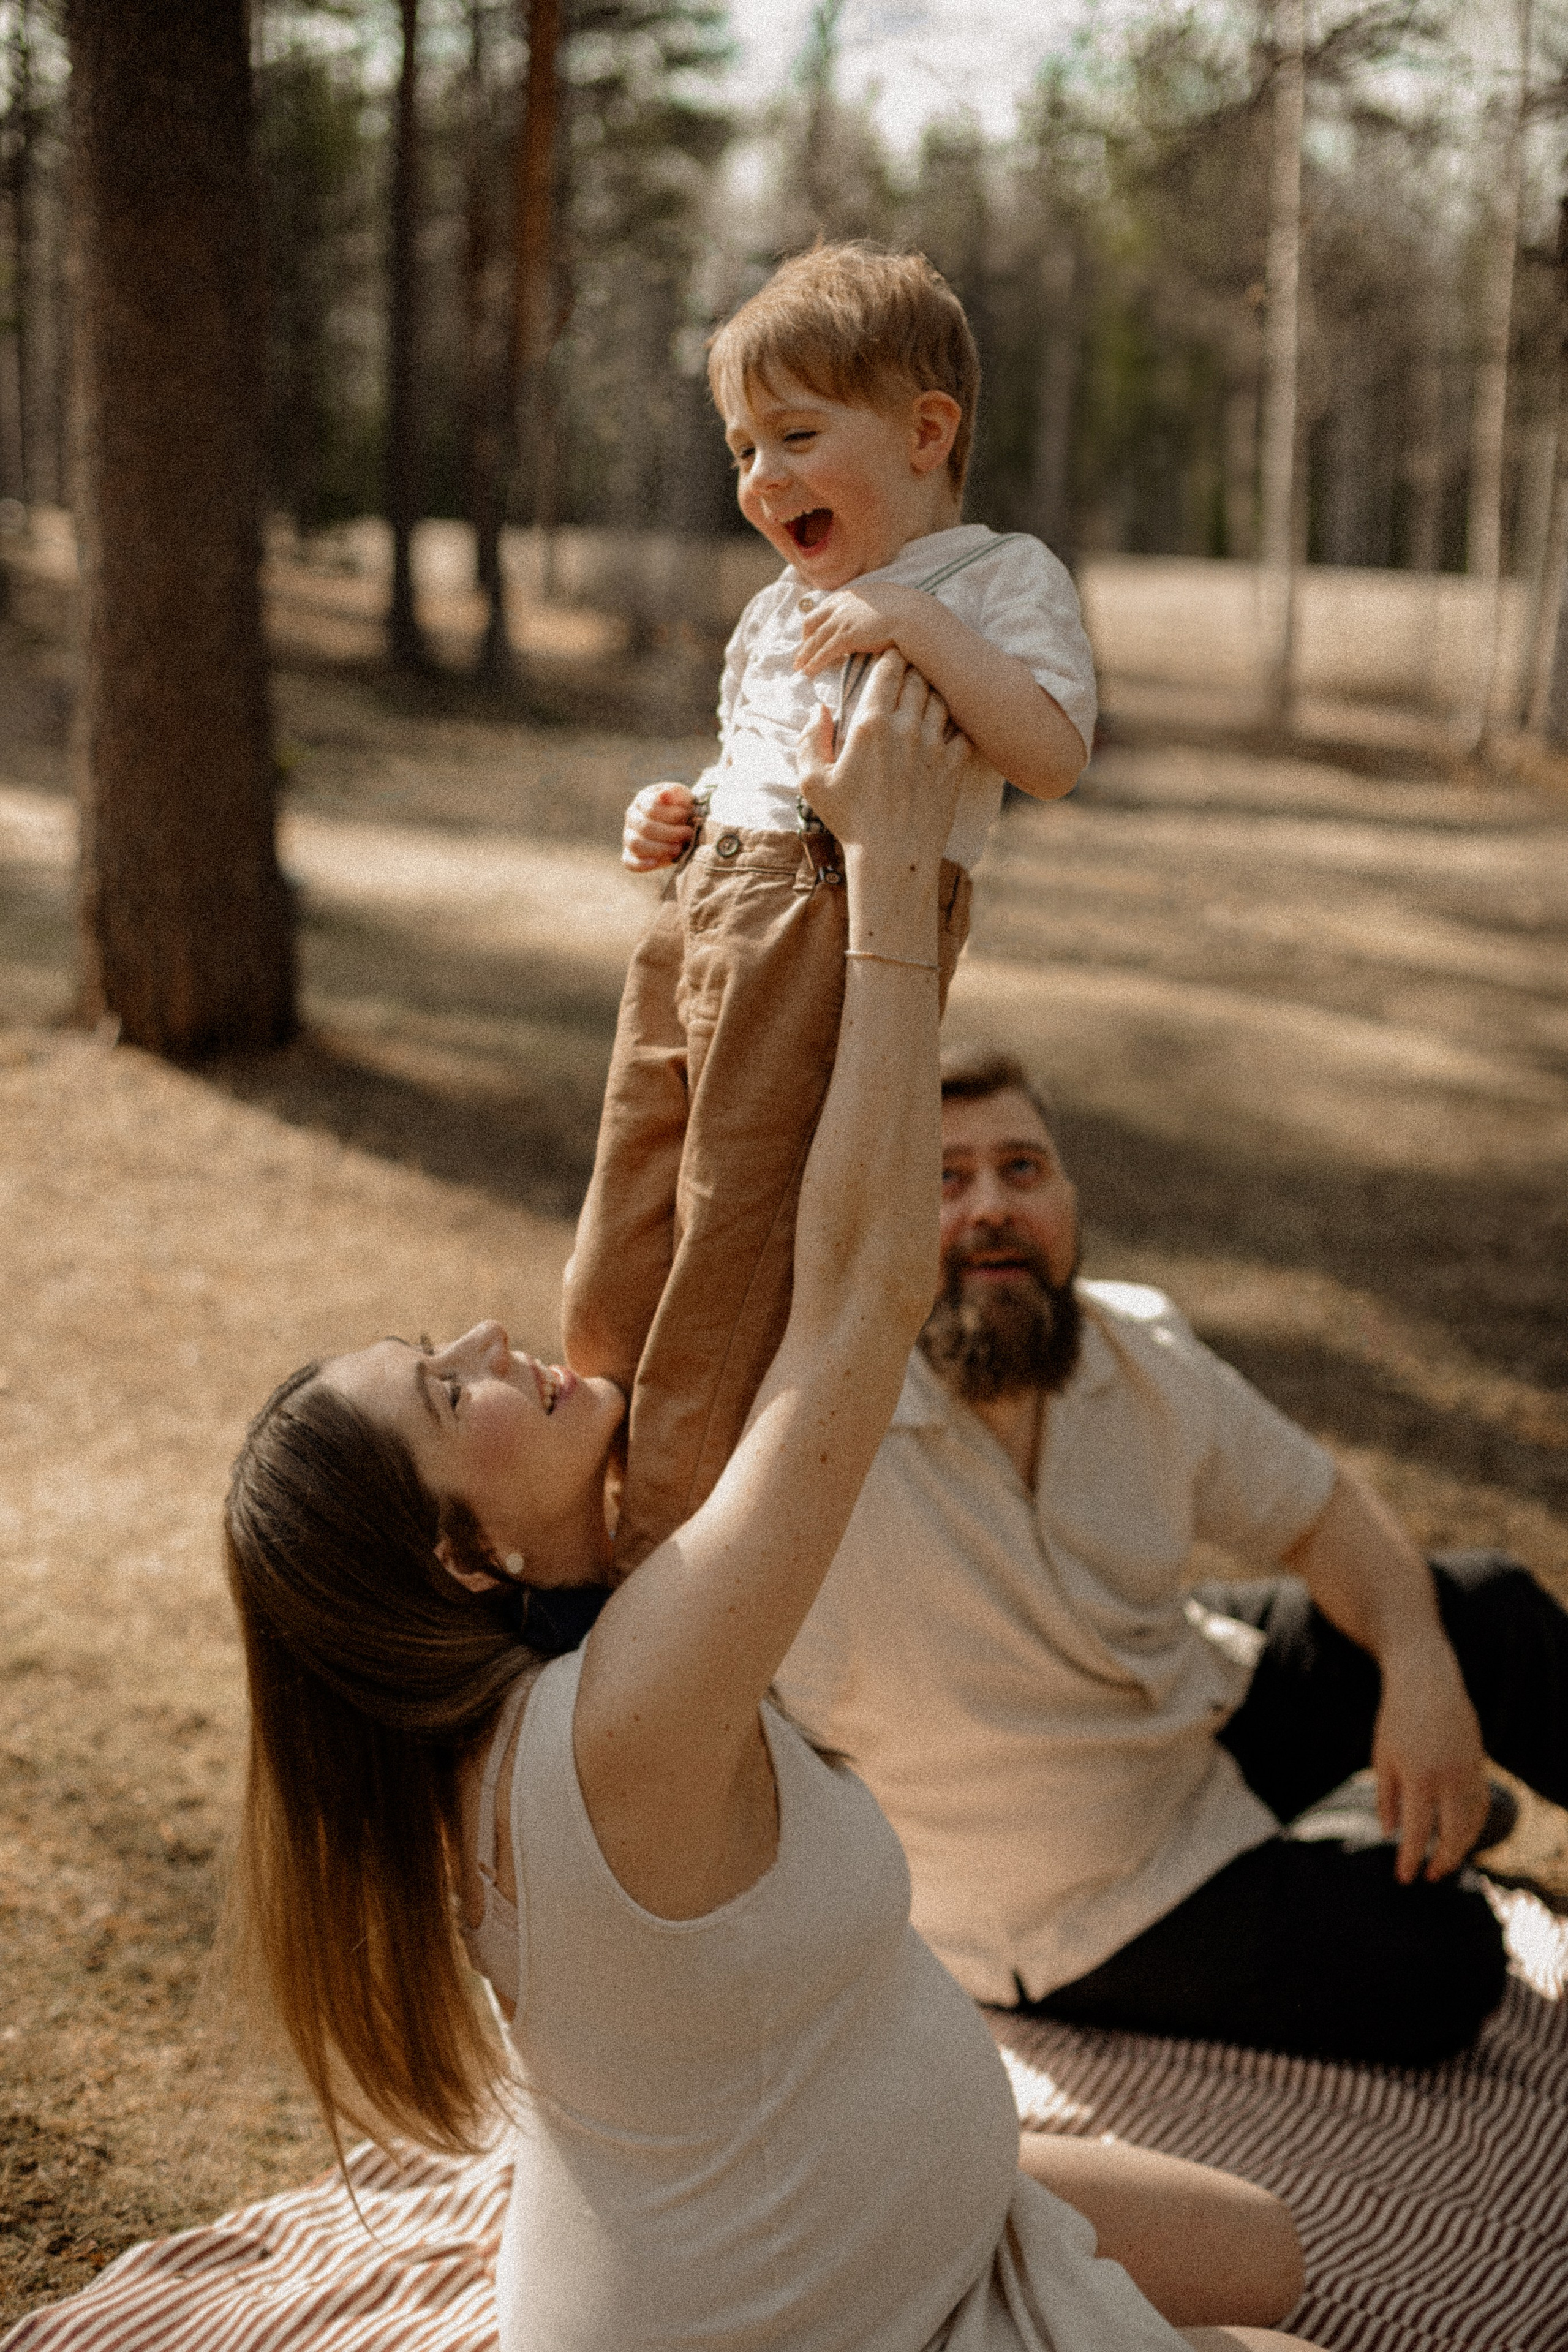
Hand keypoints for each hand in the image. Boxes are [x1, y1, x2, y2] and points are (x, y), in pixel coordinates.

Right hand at [622, 782, 696, 871]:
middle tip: (687, 834)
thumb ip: (675, 794)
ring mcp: (629, 837)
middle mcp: (632, 818)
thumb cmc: (681, 808)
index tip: (687, 815)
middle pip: (645, 827)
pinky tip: (655, 863)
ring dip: (659, 849)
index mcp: (642, 801)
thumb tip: (664, 795)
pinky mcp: (630, 855)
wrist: (682, 824)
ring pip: (636, 845)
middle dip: (669, 833)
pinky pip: (629, 862)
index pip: (651, 808)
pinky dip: (640, 864)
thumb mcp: (682, 796)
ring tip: (678, 849)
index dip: (670, 814)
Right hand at [795, 652, 968, 874]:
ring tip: (924, 695)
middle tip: (907, 665)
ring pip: (941, 697)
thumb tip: (818, 709)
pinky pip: (962, 729)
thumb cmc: (849, 822)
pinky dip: (954, 723)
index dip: (889, 655)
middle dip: (912, 666)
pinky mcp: (955, 765)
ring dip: (933, 691)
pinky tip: (944, 728)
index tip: (887, 653)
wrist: (893, 859)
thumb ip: (810, 740)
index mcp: (871, 724)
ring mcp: (935, 745)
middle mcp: (907, 727)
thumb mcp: (812, 782)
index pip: (888, 669)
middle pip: (918, 676)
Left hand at [796, 582, 925, 677]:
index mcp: (852, 594)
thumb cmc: (909, 611)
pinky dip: (813, 664)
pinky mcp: (845, 636)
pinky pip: (823, 653)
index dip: (819, 623)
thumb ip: (875, 606)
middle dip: (805, 638)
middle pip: (813, 621)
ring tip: (800, 667)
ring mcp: (842, 619)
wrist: (914, 616)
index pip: (826, 607)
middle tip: (802, 653)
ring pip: (815, 640)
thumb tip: (878, 616)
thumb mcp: (888, 600)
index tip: (814, 635)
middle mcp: (842, 604)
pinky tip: (809, 673)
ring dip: (805, 655)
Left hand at [1371, 1640, 1489, 1881]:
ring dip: (1460, 1847)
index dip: (1410, 1859)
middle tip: (1429, 1876)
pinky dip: (1473, 1825)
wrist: (1428, 1681)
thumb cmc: (1397, 1719)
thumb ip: (1385, 1798)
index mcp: (1419, 1777)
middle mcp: (1449, 1779)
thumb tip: (1388, 1834)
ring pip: (1472, 1823)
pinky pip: (1481, 1805)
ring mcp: (1469, 1772)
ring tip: (1443, 1862)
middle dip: (1442, 1861)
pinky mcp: (1480, 1765)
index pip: (1418, 1832)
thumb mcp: (1382, 1757)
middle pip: (1453, 1835)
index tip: (1404, 1879)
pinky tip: (1460, 1836)